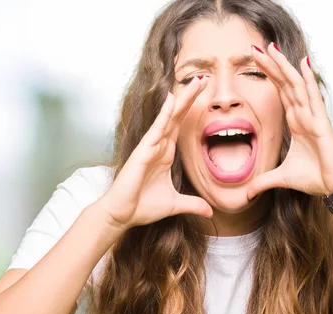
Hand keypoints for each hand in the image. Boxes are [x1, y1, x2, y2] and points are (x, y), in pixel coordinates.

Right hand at [97, 77, 212, 230]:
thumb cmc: (142, 207)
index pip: (181, 126)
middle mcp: (158, 146)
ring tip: (195, 82)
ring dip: (182, 100)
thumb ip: (193, 204)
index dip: (192, 109)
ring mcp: (150, 147)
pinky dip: (164, 114)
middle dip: (190, 97)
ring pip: (169, 118)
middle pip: (177, 116)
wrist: (121, 215)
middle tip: (204, 79)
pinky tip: (172, 99)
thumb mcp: (175, 205)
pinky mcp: (143, 152)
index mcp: (165, 154)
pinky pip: (156, 130)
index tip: (204, 94)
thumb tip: (211, 212)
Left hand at [247, 43, 332, 199]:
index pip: (280, 93)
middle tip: (256, 47)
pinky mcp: (321, 123)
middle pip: (285, 84)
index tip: (255, 61)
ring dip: (283, 67)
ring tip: (271, 48)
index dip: (269, 76)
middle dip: (271, 65)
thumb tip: (246, 194)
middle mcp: (304, 115)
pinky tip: (303, 63)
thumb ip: (263, 182)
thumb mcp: (281, 178)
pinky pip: (313, 97)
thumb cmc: (315, 178)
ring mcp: (313, 117)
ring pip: (296, 86)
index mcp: (296, 122)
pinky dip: (308, 80)